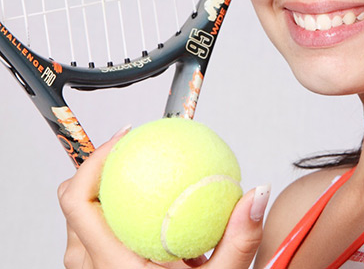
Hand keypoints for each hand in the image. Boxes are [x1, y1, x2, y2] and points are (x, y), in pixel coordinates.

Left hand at [58, 129, 269, 268]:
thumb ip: (240, 240)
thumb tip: (256, 193)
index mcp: (114, 267)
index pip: (79, 200)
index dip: (94, 159)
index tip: (127, 138)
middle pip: (76, 204)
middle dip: (102, 170)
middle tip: (135, 151)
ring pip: (84, 223)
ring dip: (107, 195)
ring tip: (141, 178)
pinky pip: (99, 237)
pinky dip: (118, 216)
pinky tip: (152, 213)